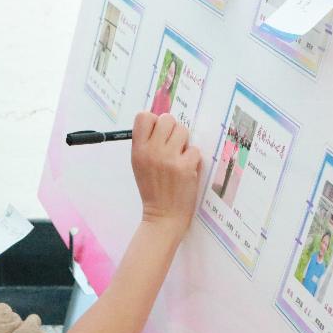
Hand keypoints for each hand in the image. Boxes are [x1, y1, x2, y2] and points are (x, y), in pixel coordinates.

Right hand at [130, 112, 201, 236]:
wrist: (163, 215)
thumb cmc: (152, 188)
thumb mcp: (139, 164)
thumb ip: (146, 143)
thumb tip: (160, 121)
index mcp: (138, 150)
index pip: (144, 116)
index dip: (154, 121)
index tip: (158, 133)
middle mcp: (151, 151)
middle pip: (166, 119)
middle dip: (172, 129)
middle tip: (172, 145)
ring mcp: (169, 158)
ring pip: (183, 131)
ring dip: (184, 142)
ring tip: (179, 157)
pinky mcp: (186, 166)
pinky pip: (194, 149)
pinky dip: (193, 158)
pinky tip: (186, 169)